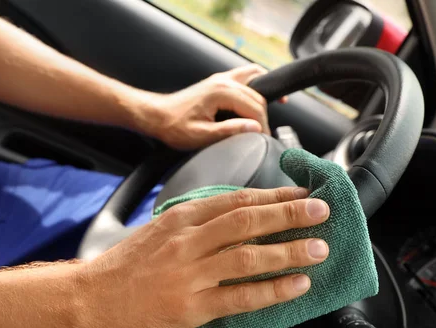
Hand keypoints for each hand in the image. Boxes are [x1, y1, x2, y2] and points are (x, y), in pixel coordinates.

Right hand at [75, 187, 329, 327]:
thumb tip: (233, 215)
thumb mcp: (157, 230)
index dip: (272, 197)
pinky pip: (240, 297)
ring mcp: (190, 273)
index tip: (299, 194)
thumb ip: (194, 222)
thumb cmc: (125, 264)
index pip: (235, 201)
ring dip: (288, 251)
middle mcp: (187, 241)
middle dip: (289, 215)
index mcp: (180, 218)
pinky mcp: (191, 306)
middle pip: (247, 221)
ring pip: (249, 257)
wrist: (92, 296)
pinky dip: (272, 290)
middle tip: (321, 212)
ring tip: (318, 248)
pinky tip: (296, 285)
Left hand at [135, 64, 282, 149]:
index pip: (255, 108)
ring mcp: (221, 78)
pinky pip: (245, 77)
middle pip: (257, 96)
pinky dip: (257, 83)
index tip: (264, 142)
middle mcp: (223, 80)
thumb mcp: (202, 135)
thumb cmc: (174, 127)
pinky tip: (263, 93)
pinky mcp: (218, 82)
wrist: (156, 115)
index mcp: (221, 92)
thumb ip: (229, 131)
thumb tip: (255, 129)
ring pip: (255, 78)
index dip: (263, 126)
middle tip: (264, 136)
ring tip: (279, 105)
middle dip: (264, 116)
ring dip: (266, 93)